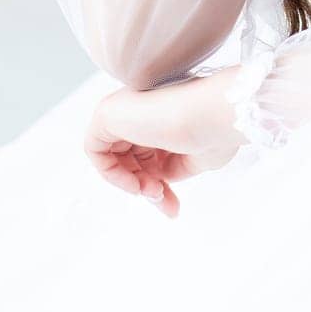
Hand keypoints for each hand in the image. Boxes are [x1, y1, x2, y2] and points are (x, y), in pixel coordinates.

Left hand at [84, 69, 245, 218]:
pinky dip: (111, 173)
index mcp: (164, 112)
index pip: (150, 152)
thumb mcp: (195, 158)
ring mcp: (124, 108)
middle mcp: (142, 108)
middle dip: (147, 186)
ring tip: (154, 192)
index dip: (159, 182)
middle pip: (132, 158)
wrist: (213, 114)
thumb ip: (171, 167)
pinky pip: (95, 150)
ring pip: (115, 157)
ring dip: (133, 183)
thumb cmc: (215, 130)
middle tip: (162, 201)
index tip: (171, 204)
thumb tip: (157, 182)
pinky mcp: (106, 113)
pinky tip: (135, 183)